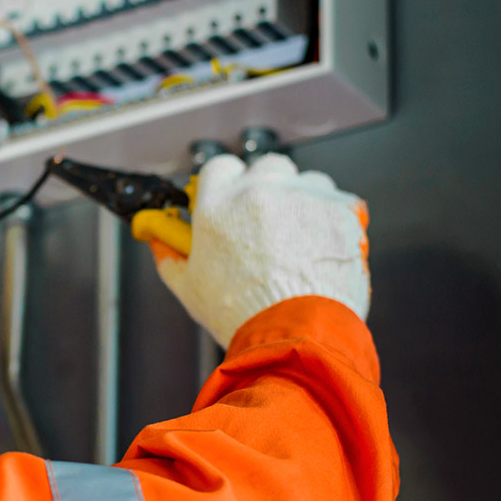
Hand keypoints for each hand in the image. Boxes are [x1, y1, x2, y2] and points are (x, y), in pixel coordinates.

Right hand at [154, 153, 369, 346]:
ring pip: (306, 181)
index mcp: (218, 205)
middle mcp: (259, 191)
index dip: (226, 183)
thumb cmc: (243, 315)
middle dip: (267, 187)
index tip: (231, 199)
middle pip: (266, 167)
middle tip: (267, 222)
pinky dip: (333, 219)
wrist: (295, 333)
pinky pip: (338, 201)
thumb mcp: (191, 289)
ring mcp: (302, 196)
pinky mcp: (340, 209)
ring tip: (300, 240)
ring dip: (302, 201)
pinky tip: (323, 249)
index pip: (219, 167)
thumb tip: (160, 245)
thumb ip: (172, 259)